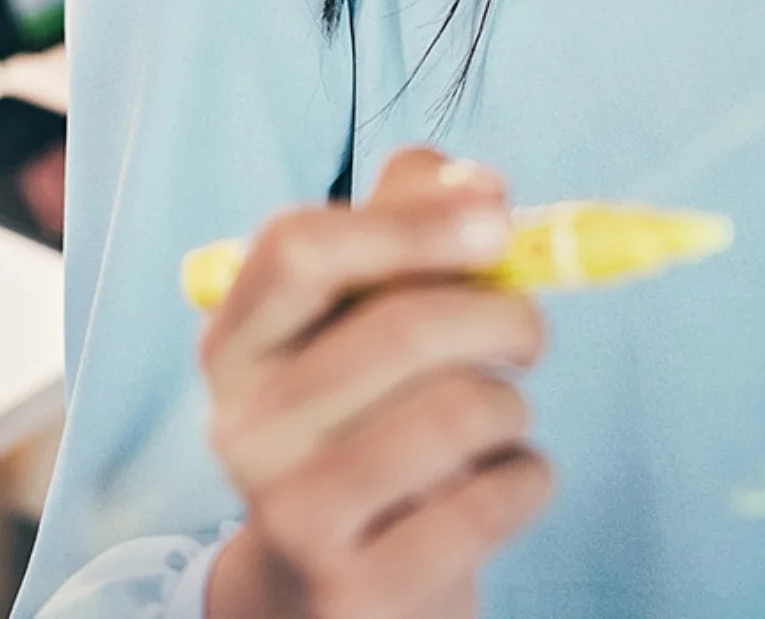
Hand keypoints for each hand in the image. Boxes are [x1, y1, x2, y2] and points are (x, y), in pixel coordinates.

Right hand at [202, 148, 551, 618]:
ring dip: (511, 402)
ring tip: (501, 413)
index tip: (498, 216)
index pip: (300, 249)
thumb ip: (405, 223)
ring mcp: (295, 513)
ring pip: (455, 412)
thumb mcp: (356, 322)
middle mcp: (244, 424)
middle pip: (397, 327)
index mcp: (235, 342)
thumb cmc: (361, 420)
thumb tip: (482, 187)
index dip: (410, 221)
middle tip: (529, 328)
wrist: (331, 592)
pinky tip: (506, 478)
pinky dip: (530, 476)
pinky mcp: (362, 588)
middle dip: (499, 312)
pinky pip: (492, 500)